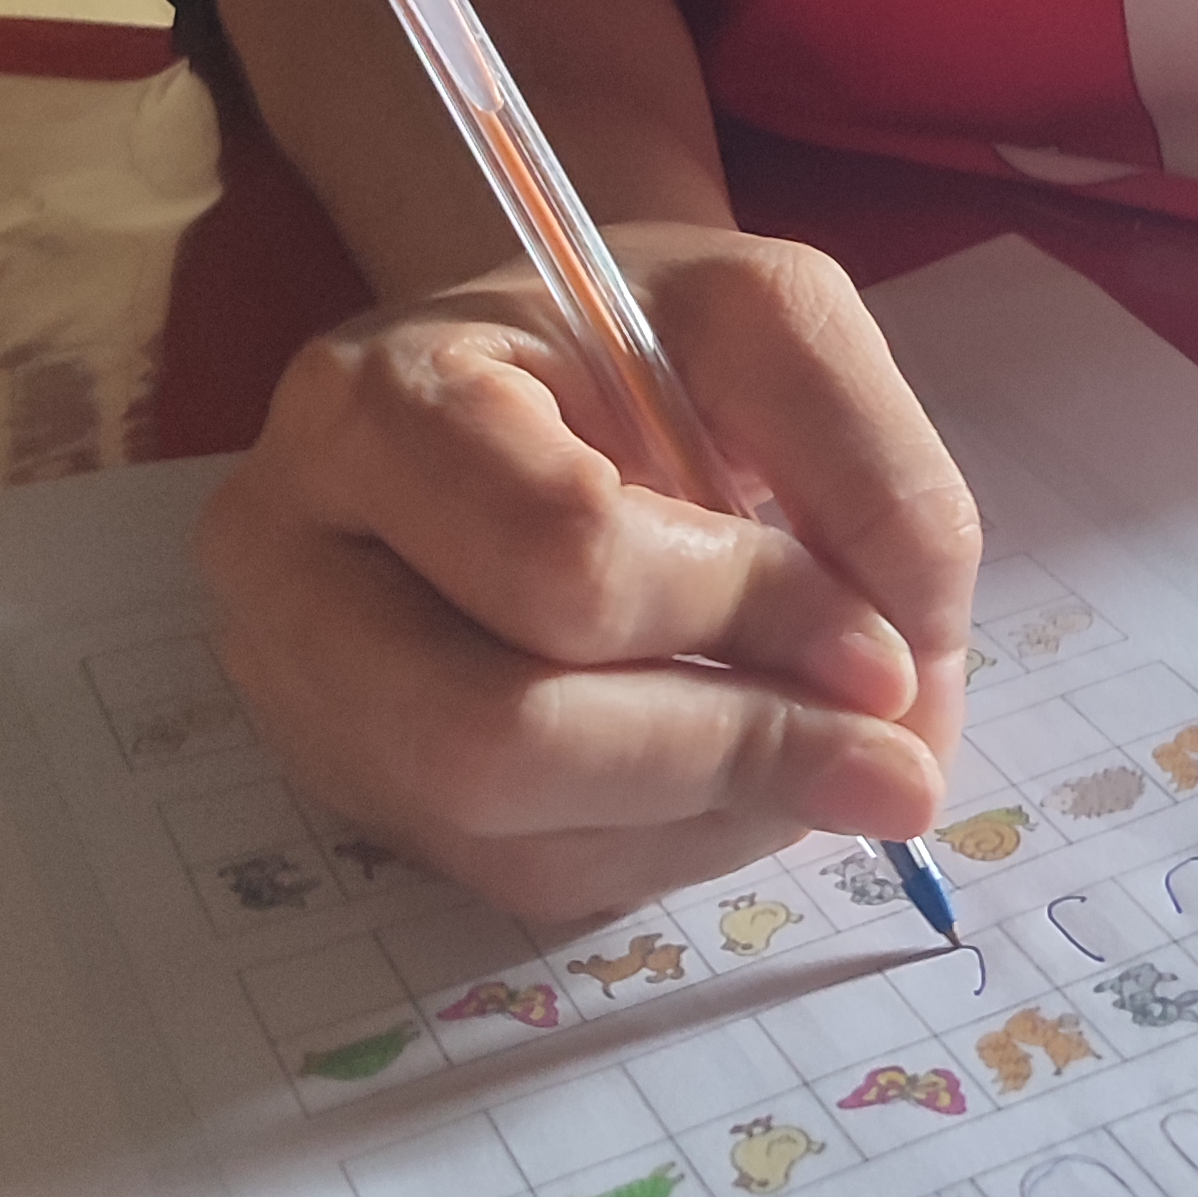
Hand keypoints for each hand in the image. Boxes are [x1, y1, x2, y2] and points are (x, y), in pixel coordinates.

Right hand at [197, 224, 981, 933]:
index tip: (885, 643)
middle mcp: (291, 566)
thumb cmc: (639, 336)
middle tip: (894, 759)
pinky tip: (750, 774)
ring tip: (840, 758)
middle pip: (489, 736)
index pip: (555, 553)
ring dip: (714, 814)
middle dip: (725, 753)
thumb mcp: (766, 320)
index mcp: (370, 402)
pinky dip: (675, 845)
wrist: (536, 371)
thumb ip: (862, 460)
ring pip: (510, 834)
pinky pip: (525, 877)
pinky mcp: (363, 794)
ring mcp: (309, 701)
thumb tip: (906, 670)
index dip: (741, 612)